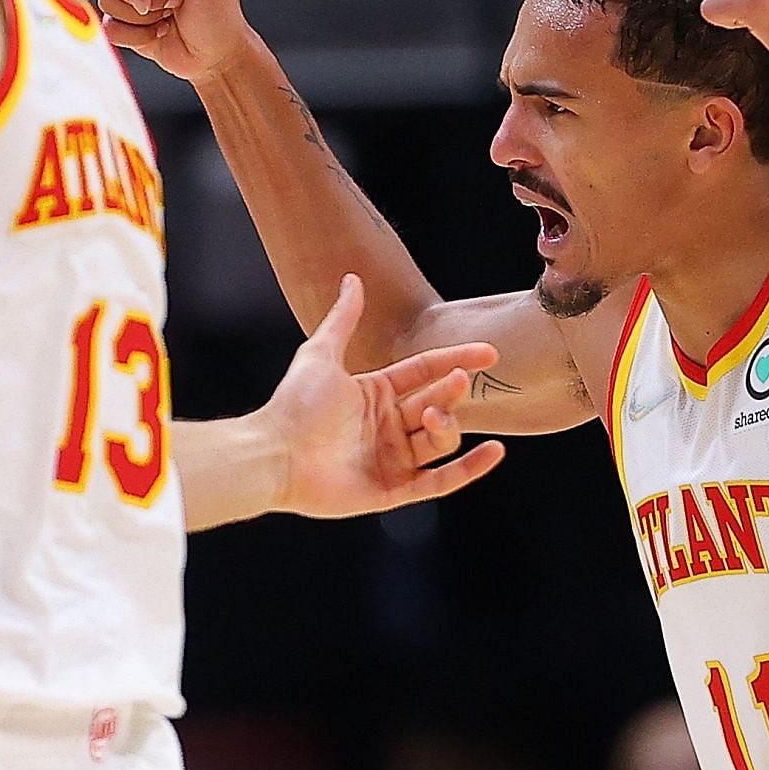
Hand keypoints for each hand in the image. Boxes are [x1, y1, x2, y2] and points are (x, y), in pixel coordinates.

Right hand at [97, 0, 250, 81]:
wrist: (217, 57)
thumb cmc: (220, 15)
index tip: (146, 2)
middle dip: (144, 2)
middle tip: (175, 5)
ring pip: (107, 2)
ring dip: (142, 21)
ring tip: (169, 19)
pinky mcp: (126, 20)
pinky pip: (109, 27)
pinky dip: (135, 38)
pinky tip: (159, 33)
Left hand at [257, 275, 506, 518]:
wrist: (275, 455)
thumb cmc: (294, 404)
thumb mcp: (321, 353)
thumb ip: (343, 318)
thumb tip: (353, 278)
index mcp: (376, 392)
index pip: (427, 372)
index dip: (457, 360)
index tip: (488, 352)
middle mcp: (388, 425)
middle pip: (437, 404)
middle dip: (452, 393)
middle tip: (459, 380)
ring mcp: (393, 459)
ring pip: (440, 440)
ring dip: (448, 426)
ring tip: (433, 416)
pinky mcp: (393, 491)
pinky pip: (440, 481)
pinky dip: (469, 469)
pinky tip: (494, 452)